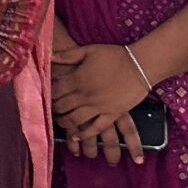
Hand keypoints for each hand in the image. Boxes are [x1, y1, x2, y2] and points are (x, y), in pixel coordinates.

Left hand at [52, 40, 149, 161]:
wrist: (139, 65)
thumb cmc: (114, 55)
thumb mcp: (88, 50)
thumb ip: (68, 55)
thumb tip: (49, 56)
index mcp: (78, 79)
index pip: (56, 91)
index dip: (49, 94)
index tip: (47, 96)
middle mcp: (85, 95)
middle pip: (63, 107)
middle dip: (55, 109)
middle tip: (52, 110)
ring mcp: (98, 107)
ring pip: (75, 120)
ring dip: (65, 123)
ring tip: (61, 122)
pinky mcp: (112, 114)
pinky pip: (96, 128)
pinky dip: (85, 134)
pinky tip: (77, 137)